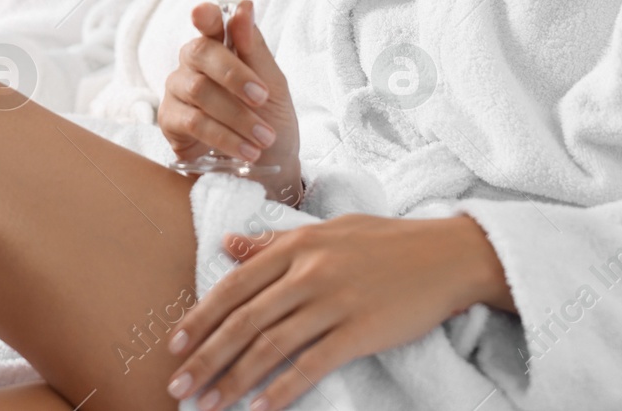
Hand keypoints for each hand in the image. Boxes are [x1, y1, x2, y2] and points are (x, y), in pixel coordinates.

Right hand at [159, 2, 300, 200]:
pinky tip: (246, 150)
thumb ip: (254, 48)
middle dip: (235, 75)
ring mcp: (177, 91)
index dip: (206, 15)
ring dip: (237, 116)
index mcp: (220, 46)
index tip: (208, 12)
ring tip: (263, 137)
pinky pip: (193, 123)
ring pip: (199, 90)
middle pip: (200, 52)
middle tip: (263, 99)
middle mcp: (193, 64)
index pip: (208, 22)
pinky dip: (224, 137)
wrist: (269, 165)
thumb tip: (243, 8)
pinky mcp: (170, 121)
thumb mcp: (274, 84)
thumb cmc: (269, 118)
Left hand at [167, 214, 511, 410]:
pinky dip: (283, 389)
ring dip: (234, 379)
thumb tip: (227, 245)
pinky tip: (260, 409)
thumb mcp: (327, 230)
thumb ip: (274, 240)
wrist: (448, 254)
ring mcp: (335, 301)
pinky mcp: (360, 330)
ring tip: (207, 405)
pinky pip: (311, 365)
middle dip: (206, 356)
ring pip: (271, 345)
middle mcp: (310, 271)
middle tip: (177, 387)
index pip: (235, 284)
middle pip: (244, 319)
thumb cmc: (387, 241)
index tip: (173, 344)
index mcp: (298, 244)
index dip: (201, 316)